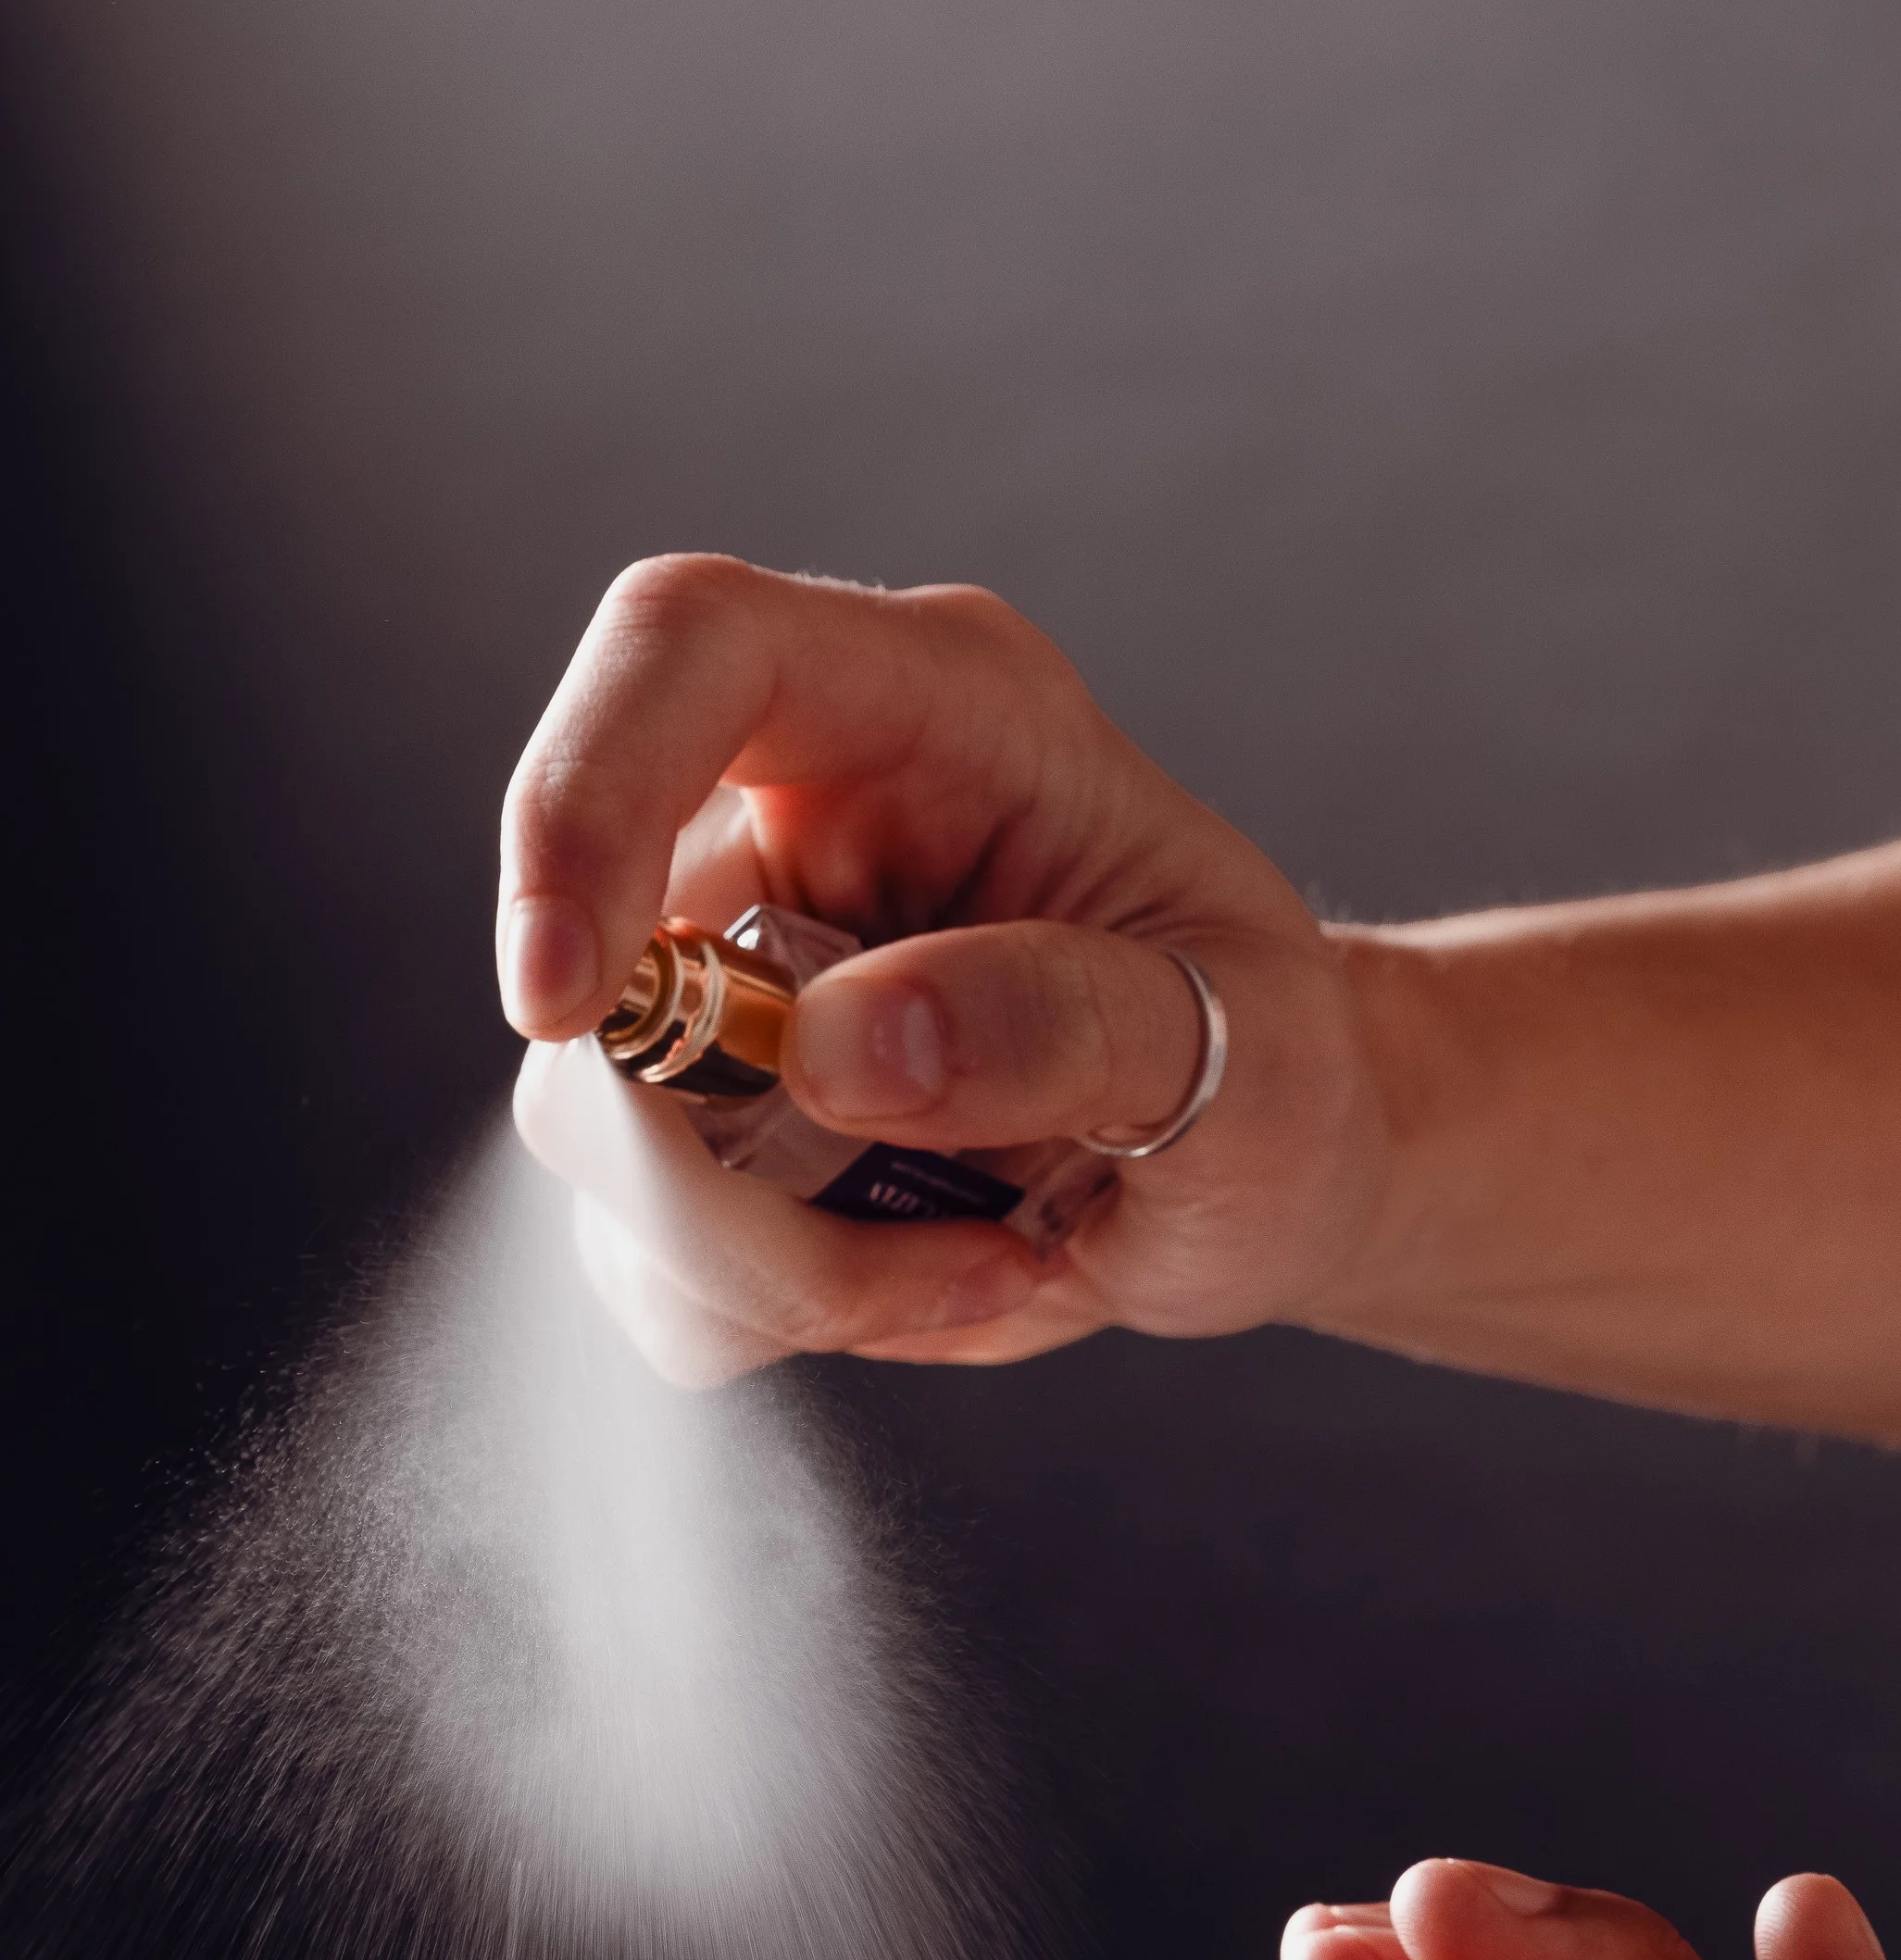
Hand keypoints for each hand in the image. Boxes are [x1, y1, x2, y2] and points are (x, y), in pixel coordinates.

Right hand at [499, 559, 1400, 1376]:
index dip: (581, 796)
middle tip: (880, 1266)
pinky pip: (635, 1246)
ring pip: (592, 1128)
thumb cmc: (1276, 1062)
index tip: (565, 1000)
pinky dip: (762, 1314)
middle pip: (594, 948)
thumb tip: (838, 1050)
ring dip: (760, 1265)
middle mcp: (791, 816)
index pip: (684, 645)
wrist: (1264, 1167)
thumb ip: (1066, 1024)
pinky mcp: (703, 1116)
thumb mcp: (1247, 1046)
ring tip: (980, 1263)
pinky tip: (925, 1281)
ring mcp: (725, 971)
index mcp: (929, 708)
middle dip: (698, 1161)